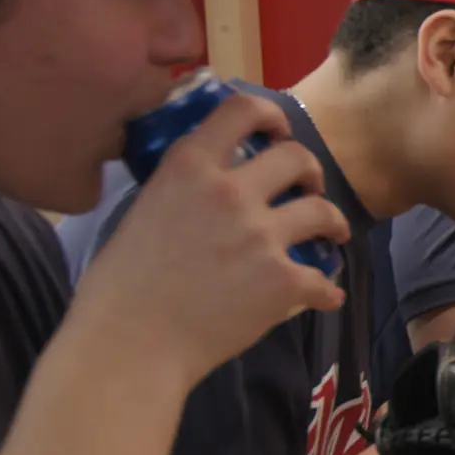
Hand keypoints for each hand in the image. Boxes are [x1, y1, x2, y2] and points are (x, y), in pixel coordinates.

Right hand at [72, 92, 348, 387]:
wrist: (130, 343)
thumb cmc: (121, 284)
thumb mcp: (144, 210)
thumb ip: (183, 188)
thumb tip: (208, 184)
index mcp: (189, 167)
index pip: (243, 111)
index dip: (271, 116)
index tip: (278, 133)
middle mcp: (230, 193)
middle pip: (298, 157)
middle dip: (311, 171)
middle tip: (309, 188)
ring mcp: (261, 236)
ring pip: (324, 211)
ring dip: (333, 223)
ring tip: (332, 234)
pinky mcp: (282, 280)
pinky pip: (324, 280)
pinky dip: (326, 292)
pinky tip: (324, 296)